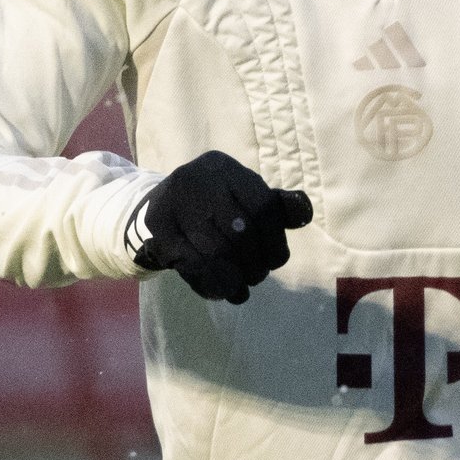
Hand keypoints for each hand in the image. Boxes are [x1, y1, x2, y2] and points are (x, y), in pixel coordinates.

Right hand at [131, 150, 313, 303]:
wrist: (161, 206)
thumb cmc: (215, 205)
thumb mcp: (246, 200)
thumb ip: (276, 207)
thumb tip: (303, 211)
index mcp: (226, 169)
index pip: (263, 208)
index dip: (274, 242)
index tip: (275, 261)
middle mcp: (198, 177)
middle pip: (239, 231)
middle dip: (253, 263)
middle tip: (256, 277)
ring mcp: (173, 200)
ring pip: (215, 251)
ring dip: (233, 277)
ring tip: (240, 288)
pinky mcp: (157, 227)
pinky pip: (190, 262)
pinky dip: (210, 283)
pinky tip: (220, 290)